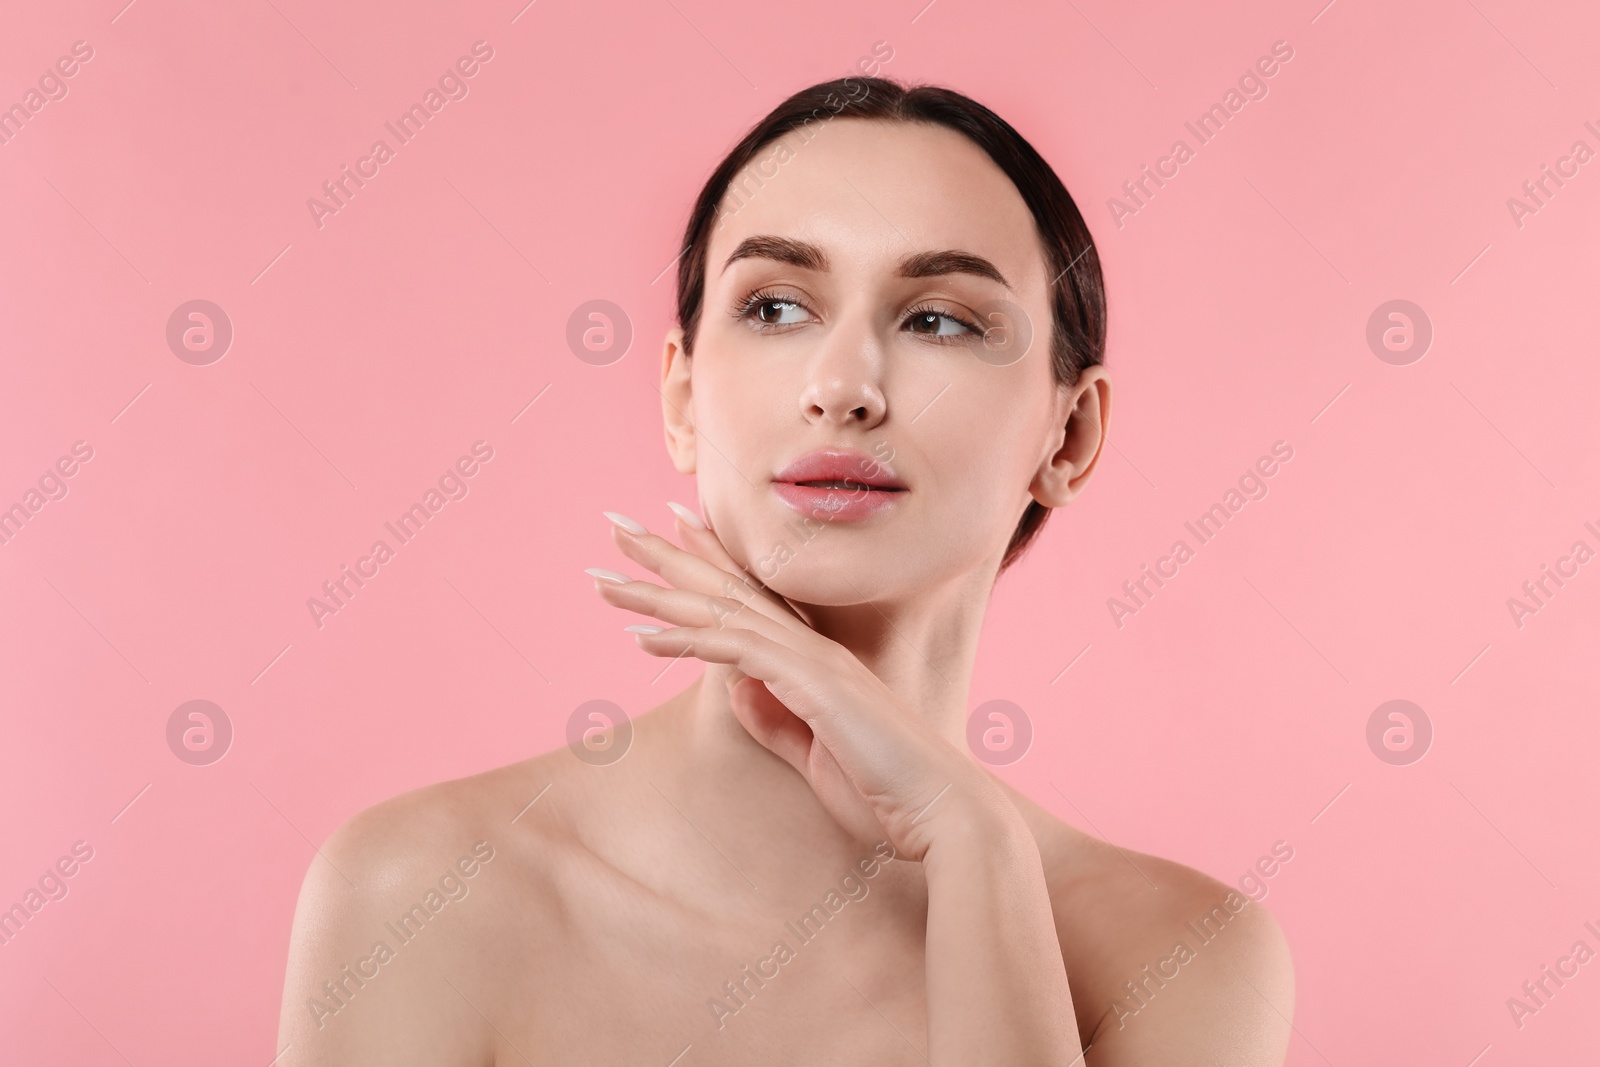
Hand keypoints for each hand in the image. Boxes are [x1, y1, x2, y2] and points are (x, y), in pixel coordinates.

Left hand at [588, 506, 1013, 860]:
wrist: (943, 812)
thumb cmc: (886, 793)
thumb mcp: (814, 755)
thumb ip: (775, 719)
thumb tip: (735, 688)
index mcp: (816, 659)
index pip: (751, 594)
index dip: (708, 557)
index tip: (669, 527)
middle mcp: (813, 647)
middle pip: (728, 586)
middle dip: (668, 553)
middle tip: (616, 525)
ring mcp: (813, 661)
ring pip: (722, 610)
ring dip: (657, 591)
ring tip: (602, 577)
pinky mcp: (812, 685)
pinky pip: (734, 651)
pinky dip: (685, 639)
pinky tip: (640, 636)